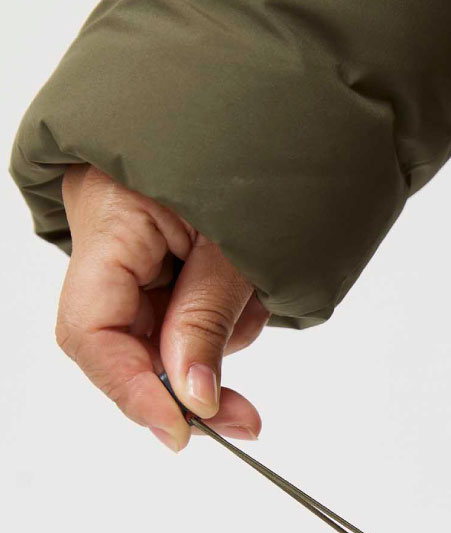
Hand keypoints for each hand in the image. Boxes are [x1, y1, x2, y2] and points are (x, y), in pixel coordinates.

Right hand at [56, 165, 267, 450]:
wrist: (277, 100)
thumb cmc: (258, 150)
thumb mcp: (240, 245)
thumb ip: (207, 322)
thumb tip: (193, 399)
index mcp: (111, 216)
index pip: (91, 329)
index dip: (132, 391)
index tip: (183, 432)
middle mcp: (107, 235)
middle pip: (121, 341)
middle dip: (184, 381)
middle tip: (244, 419)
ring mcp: (133, 247)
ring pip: (157, 334)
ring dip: (210, 344)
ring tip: (255, 305)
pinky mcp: (162, 255)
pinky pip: (179, 311)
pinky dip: (216, 322)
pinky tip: (247, 299)